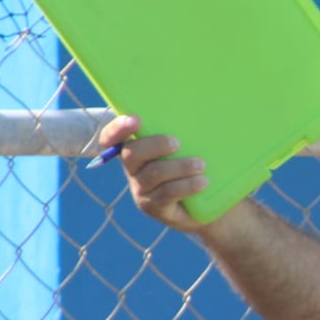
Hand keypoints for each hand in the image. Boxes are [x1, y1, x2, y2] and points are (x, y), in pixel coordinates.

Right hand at [98, 114, 209, 232]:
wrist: (206, 207)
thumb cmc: (196, 169)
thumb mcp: (189, 149)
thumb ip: (183, 134)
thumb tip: (196, 111)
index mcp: (136, 148)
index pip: (113, 137)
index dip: (117, 129)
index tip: (135, 120)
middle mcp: (133, 168)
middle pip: (132, 153)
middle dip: (156, 145)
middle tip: (178, 143)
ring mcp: (141, 189)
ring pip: (154, 173)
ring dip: (180, 166)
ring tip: (201, 165)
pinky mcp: (153, 206)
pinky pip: (167, 193)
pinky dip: (187, 185)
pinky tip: (202, 182)